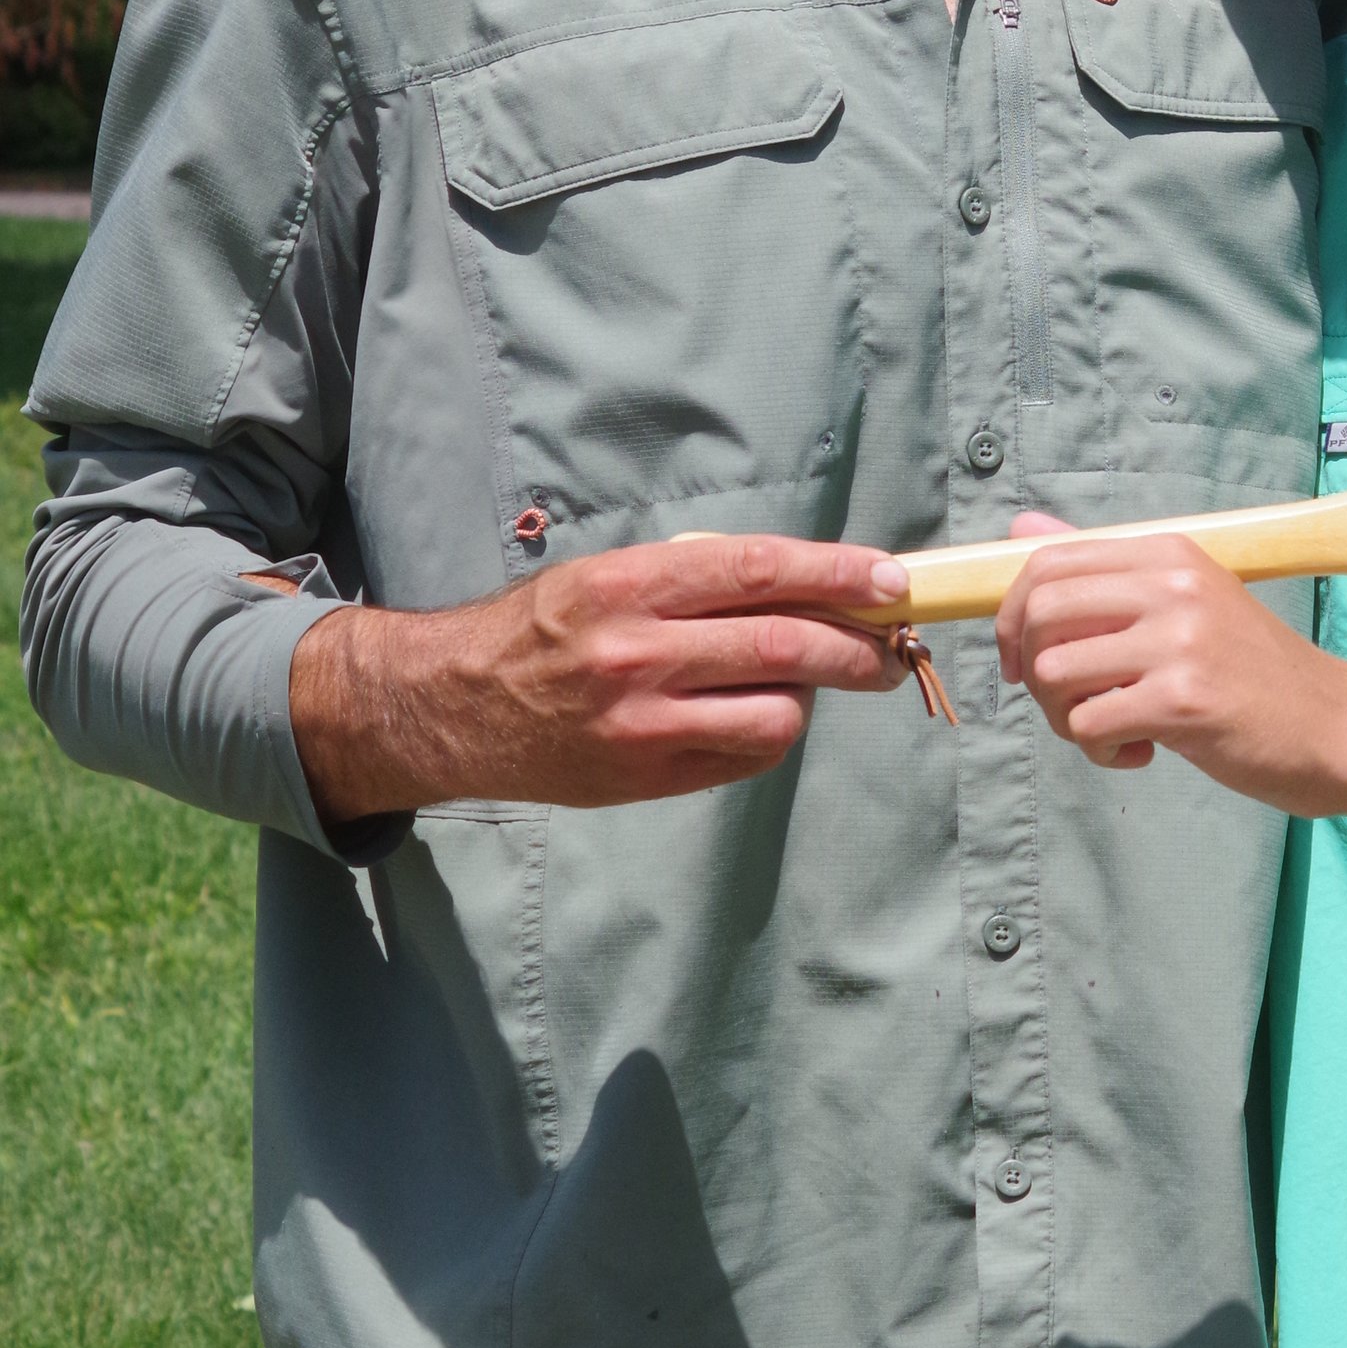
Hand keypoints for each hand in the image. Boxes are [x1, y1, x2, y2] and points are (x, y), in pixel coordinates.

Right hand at [290, 533, 910, 827]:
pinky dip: (770, 734)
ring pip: (776, 714)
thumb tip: (807, 586)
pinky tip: (755, 716)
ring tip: (808, 684)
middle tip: (889, 649)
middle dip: (858, 647)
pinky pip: (745, 758)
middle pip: (786, 646)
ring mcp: (643, 724)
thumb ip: (695, 580)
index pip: (759, 571)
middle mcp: (637, 652)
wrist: (454, 706)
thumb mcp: (605, 576)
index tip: (891, 580)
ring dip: (812, 697)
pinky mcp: (645, 777)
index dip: (838, 574)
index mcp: (629, 585)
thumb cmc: (541, 630)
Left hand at [996, 526, 1346, 835]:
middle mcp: (1172, 586)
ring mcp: (1179, 641)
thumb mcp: (1187, 604)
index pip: (1048, 564)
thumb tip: (1020, 531)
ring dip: (1064, 718)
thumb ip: (1106, 571)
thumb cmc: (1256, 675)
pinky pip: (1088, 724)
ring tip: (1109, 731)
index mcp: (1169, 555)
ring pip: (1054, 673)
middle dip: (1031, 672)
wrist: (1338, 729)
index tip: (1023, 661)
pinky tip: (1138, 752)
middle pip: (1040, 614)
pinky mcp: (1184, 700)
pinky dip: (1098, 750)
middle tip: (1068, 706)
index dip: (1013, 617)